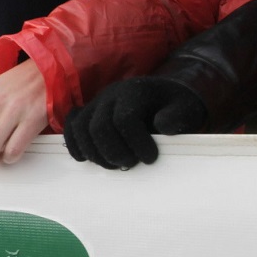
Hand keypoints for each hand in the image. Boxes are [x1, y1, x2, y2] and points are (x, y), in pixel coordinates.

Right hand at [63, 77, 209, 169]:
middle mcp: (110, 95)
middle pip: (99, 125)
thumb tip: (162, 125)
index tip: (150, 158)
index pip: (125, 118)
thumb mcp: (186, 108)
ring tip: (114, 165)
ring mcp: (95, 103)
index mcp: (134, 91)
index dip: (136, 142)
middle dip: (113, 151)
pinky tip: (87, 158)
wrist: (163, 95)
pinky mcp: (87, 113)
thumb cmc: (175, 106)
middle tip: (130, 164)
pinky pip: (71, 127)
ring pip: (80, 128)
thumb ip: (178, 117)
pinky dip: (75, 144)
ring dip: (95, 152)